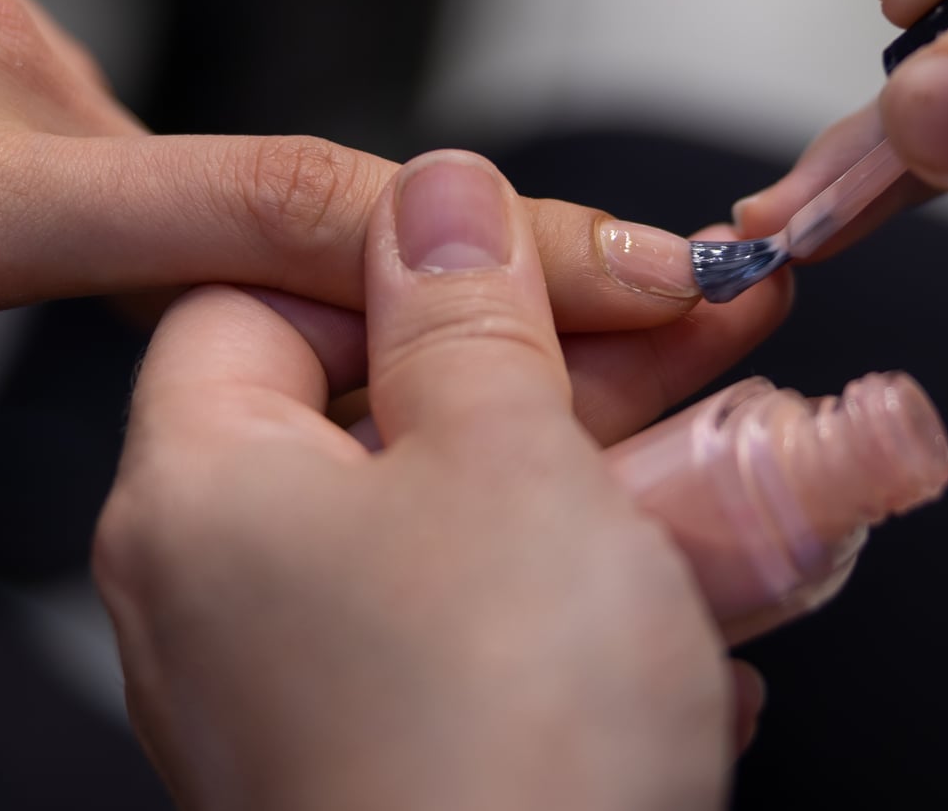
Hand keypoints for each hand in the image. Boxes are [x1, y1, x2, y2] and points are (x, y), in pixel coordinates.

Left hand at [97, 152, 764, 810]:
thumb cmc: (489, 752)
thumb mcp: (505, 459)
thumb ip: (470, 309)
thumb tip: (437, 195)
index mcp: (198, 490)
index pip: (259, 294)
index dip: (402, 254)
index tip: (544, 248)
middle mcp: (219, 593)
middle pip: (380, 409)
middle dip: (558, 360)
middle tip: (691, 320)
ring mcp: (299, 694)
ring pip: (454, 531)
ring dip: (603, 477)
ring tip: (749, 445)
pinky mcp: (387, 770)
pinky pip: (480, 645)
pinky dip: (586, 609)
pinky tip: (706, 606)